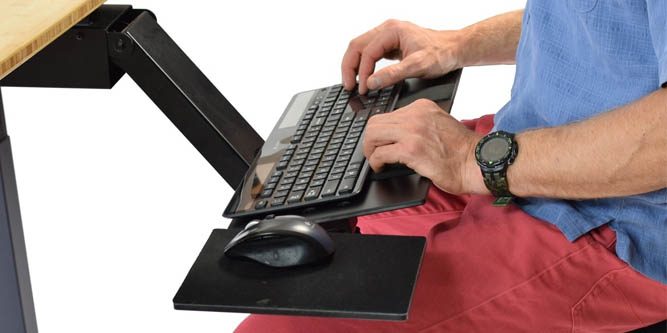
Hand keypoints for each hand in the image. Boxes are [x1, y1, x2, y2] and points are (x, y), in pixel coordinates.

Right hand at [342, 19, 464, 93]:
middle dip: (350, 67)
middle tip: (348, 87)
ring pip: (360, 48)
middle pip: (356, 46)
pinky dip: (363, 65)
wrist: (455, 49)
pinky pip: (370, 53)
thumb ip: (393, 75)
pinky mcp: (390, 44)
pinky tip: (364, 77)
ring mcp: (387, 36)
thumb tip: (371, 83)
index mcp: (391, 30)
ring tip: (352, 83)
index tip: (363, 89)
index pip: (367, 52)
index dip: (362, 72)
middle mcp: (387, 30)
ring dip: (354, 66)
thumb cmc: (441, 53)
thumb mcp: (417, 66)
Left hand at [363, 99, 488, 194]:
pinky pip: (381, 153)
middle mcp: (415, 115)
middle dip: (369, 139)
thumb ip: (418, 124)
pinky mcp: (410, 150)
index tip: (379, 142)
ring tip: (375, 160)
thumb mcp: (438, 125)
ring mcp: (412, 131)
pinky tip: (380, 167)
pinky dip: (376, 162)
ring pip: (373, 135)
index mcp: (422, 107)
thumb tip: (397, 136)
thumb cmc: (462, 151)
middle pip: (376, 122)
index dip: (380, 131)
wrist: (477, 163)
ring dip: (370, 150)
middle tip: (372, 152)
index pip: (389, 114)